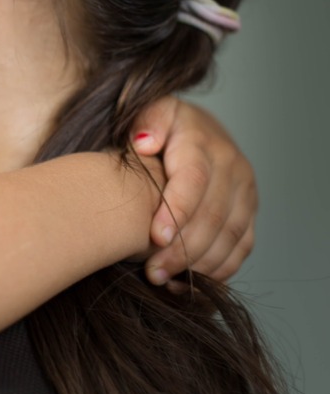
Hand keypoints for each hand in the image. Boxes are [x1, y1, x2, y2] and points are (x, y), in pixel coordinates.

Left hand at [130, 97, 256, 285]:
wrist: (188, 127)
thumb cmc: (155, 125)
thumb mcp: (145, 110)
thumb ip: (145, 122)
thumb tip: (145, 143)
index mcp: (202, 142)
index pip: (194, 180)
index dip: (177, 211)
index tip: (156, 238)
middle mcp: (231, 167)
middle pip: (213, 215)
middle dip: (183, 248)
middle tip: (152, 272)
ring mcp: (244, 191)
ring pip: (230, 236)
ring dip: (200, 264)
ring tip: (164, 281)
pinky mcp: (248, 212)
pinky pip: (241, 247)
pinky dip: (219, 269)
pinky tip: (190, 283)